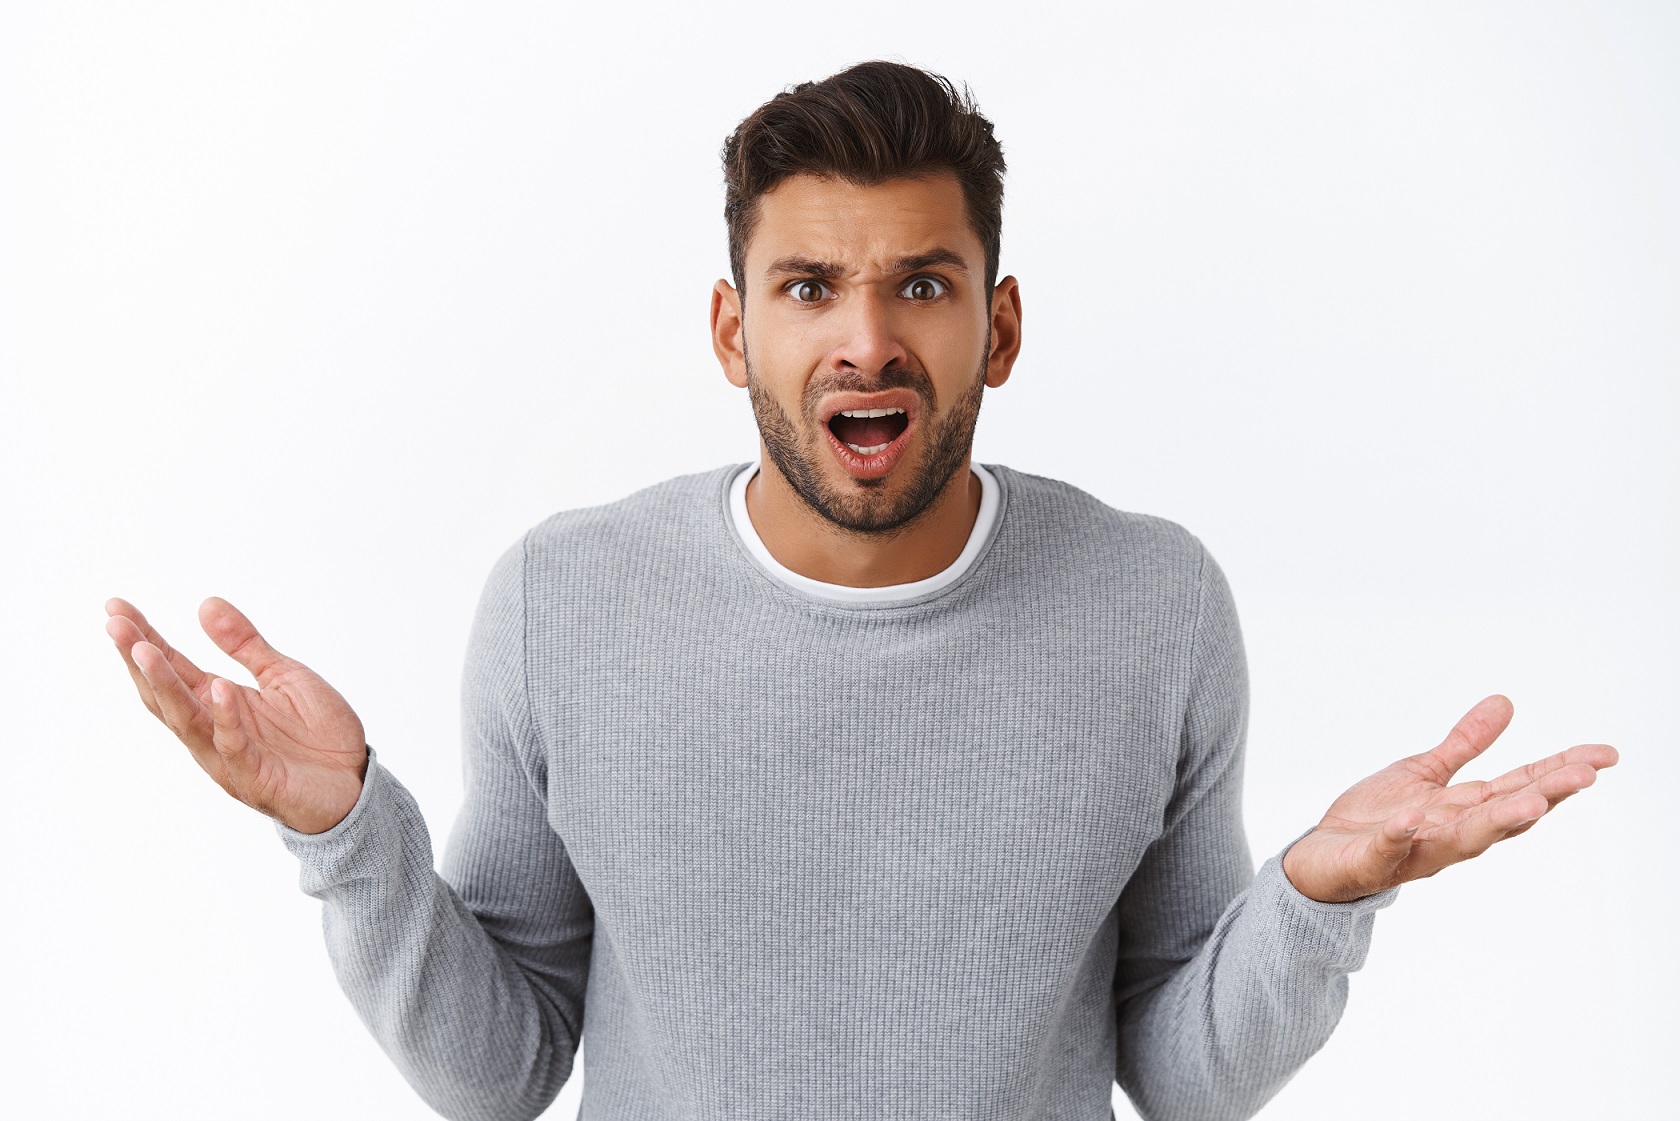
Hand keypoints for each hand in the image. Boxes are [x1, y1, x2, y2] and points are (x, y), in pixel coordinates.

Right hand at [105, 596, 368, 834]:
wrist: (354, 782)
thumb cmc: (317, 734)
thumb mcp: (283, 675)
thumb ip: (245, 644)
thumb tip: (206, 603)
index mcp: (217, 703)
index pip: (170, 668)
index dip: (142, 638)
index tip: (115, 607)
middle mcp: (213, 730)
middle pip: (163, 693)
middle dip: (138, 659)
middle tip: (114, 624)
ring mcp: (229, 757)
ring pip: (186, 721)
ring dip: (164, 685)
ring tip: (144, 649)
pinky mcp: (256, 778)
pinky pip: (234, 746)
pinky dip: (225, 718)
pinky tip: (218, 688)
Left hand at [1281, 694, 1617, 902]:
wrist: (1323, 858)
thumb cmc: (1378, 819)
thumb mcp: (1425, 772)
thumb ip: (1465, 745)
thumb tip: (1505, 702)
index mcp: (1465, 810)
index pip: (1521, 788)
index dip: (1561, 772)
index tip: (1603, 756)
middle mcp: (1450, 835)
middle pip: (1505, 815)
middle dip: (1545, 796)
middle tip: (1584, 776)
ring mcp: (1415, 851)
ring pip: (1463, 840)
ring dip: (1496, 823)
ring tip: (1530, 805)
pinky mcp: (1374, 862)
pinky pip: (1388, 850)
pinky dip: (1399, 836)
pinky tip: (1409, 819)